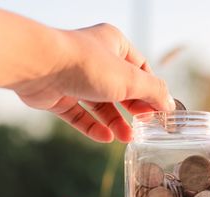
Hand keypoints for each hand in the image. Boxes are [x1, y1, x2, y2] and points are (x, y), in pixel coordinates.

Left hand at [13, 23, 174, 142]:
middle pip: (120, 88)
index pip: (140, 69)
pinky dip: (92, 126)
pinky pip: (79, 114)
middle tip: (144, 126)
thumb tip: (170, 104)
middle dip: (132, 109)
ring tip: (127, 138)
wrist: (39, 67)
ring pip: (98, 104)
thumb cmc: (87, 64)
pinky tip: (105, 138)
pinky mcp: (59, 96)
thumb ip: (152, 91)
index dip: (151, 90)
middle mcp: (94, 60)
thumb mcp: (129, 78)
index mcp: (113, 45)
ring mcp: (74, 79)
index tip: (159, 112)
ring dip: (114, 121)